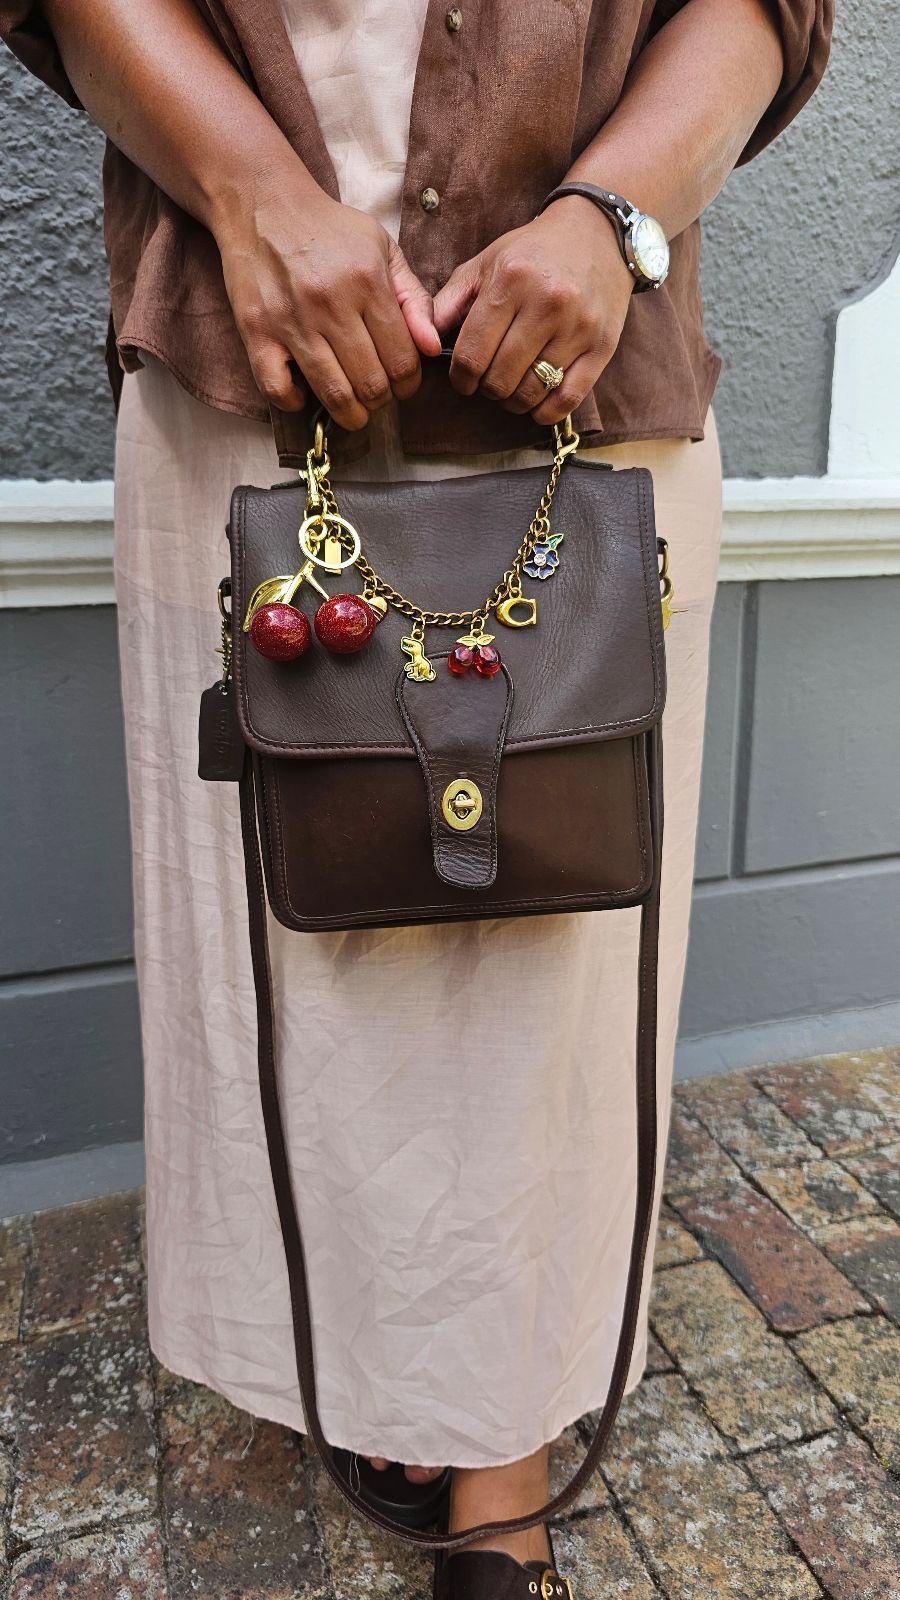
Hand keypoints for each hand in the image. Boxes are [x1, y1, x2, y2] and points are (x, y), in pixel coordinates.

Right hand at [213, 167, 440, 429]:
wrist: (263, 203)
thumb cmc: (329, 230)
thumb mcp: (382, 249)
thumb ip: (414, 299)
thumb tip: (433, 348)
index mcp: (367, 282)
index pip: (403, 360)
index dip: (409, 384)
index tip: (403, 383)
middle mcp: (330, 304)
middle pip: (371, 384)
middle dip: (382, 401)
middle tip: (378, 395)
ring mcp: (290, 320)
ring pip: (333, 394)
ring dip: (350, 414)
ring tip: (354, 408)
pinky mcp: (256, 331)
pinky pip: (277, 389)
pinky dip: (296, 402)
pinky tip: (305, 390)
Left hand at [432, 197, 635, 424]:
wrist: (597, 233)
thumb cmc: (533, 251)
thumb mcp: (486, 263)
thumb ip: (450, 302)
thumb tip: (425, 343)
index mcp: (511, 281)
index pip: (472, 355)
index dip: (460, 378)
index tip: (462, 380)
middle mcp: (547, 304)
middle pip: (500, 379)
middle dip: (486, 389)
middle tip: (488, 381)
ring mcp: (578, 327)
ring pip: (531, 393)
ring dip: (513, 401)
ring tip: (510, 388)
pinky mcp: (602, 346)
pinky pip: (567, 399)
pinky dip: (545, 411)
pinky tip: (536, 402)